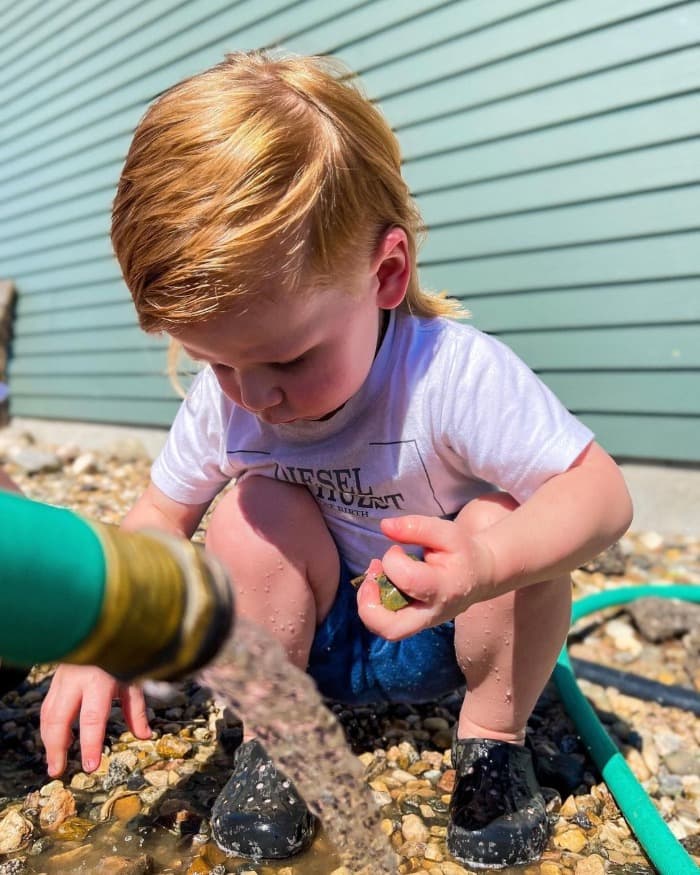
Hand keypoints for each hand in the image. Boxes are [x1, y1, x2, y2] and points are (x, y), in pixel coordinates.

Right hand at [40, 664, 150, 776]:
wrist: (101, 626)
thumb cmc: (122, 653)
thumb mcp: (133, 678)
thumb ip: (135, 708)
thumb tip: (145, 736)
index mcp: (99, 679)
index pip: (92, 718)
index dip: (90, 744)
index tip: (90, 766)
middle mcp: (76, 679)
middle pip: (58, 720)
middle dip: (56, 748)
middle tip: (58, 771)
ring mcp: (62, 677)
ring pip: (47, 713)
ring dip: (49, 739)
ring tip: (56, 761)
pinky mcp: (55, 677)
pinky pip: (47, 705)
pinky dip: (48, 725)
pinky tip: (55, 739)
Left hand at [356, 514, 493, 639]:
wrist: (479, 576)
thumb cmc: (462, 553)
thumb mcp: (447, 532)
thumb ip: (417, 527)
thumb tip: (385, 526)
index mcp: (444, 589)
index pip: (408, 580)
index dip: (392, 560)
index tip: (396, 548)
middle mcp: (431, 614)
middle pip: (391, 628)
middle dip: (369, 604)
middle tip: (371, 579)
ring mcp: (421, 623)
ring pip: (385, 630)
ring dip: (368, 604)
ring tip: (373, 579)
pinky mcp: (413, 623)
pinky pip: (386, 623)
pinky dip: (374, 604)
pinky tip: (381, 583)